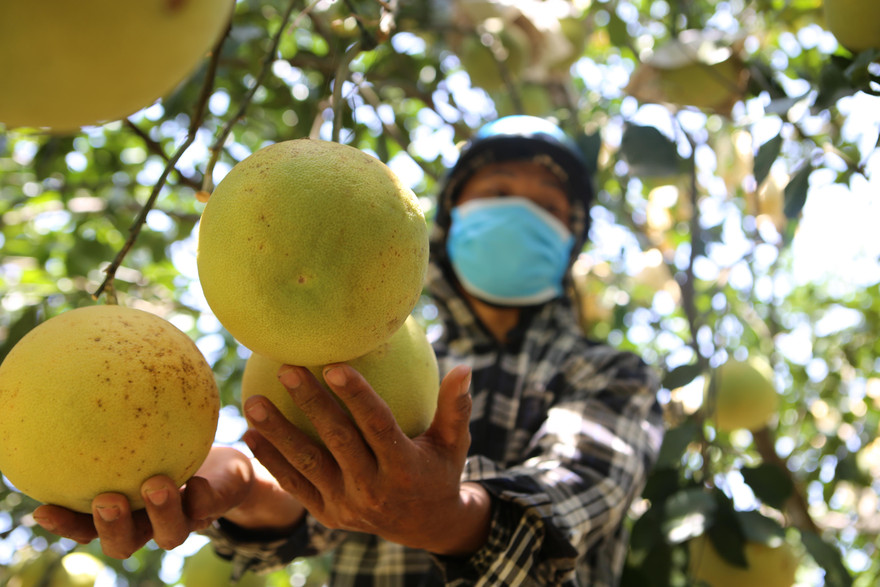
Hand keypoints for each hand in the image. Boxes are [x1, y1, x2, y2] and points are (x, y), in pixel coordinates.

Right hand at [31, 446, 263, 558]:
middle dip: (113, 527)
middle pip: (124, 544)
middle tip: (107, 498)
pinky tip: (198, 480)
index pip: (86, 528)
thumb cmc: (169, 448)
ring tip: (156, 483)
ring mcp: (185, 520)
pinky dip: (203, 496)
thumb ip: (116, 427)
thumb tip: (76, 392)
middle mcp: (151, 525)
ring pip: (170, 535)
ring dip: (162, 512)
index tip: (43, 508)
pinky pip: (209, 507)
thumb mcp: (141, 436)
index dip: (65, 524)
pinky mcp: (216, 507)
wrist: (225, 469)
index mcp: (125, 515)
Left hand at [242, 363, 490, 555]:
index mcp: (404, 466)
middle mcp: (373, 488)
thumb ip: (455, 406)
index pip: (377, 426)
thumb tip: (466, 366)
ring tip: (253, 402)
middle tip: (287, 370)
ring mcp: (346, 504)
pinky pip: (294, 485)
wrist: (426, 527)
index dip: (356, 396)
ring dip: (278, 433)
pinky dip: (271, 460)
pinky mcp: (327, 514)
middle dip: (310, 404)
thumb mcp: (455, 443)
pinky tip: (248, 433)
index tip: (334, 365)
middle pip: (337, 441)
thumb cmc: (440, 470)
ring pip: (307, 464)